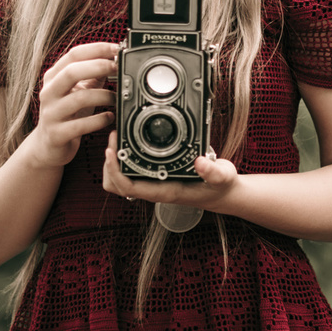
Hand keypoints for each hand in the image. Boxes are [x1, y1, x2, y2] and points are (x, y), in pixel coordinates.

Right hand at [26, 42, 118, 168]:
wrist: (47, 145)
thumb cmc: (66, 114)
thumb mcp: (78, 90)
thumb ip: (93, 75)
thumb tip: (114, 58)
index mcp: (53, 77)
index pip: (73, 54)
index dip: (97, 49)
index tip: (116, 49)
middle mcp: (49, 92)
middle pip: (71, 72)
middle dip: (98, 67)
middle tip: (117, 68)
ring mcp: (51, 113)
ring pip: (79, 98)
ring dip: (104, 96)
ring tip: (115, 98)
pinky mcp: (57, 134)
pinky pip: (81, 125)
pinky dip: (100, 120)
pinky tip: (109, 117)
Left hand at [102, 130, 239, 209]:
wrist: (222, 194)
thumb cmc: (219, 187)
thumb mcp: (222, 177)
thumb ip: (213, 171)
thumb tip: (200, 162)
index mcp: (165, 191)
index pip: (129, 186)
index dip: (115, 169)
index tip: (112, 149)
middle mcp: (154, 189)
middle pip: (116, 185)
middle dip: (109, 163)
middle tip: (114, 137)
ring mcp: (152, 184)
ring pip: (119, 180)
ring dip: (112, 161)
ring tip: (117, 138)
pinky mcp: (154, 176)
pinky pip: (129, 172)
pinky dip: (123, 159)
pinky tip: (128, 143)